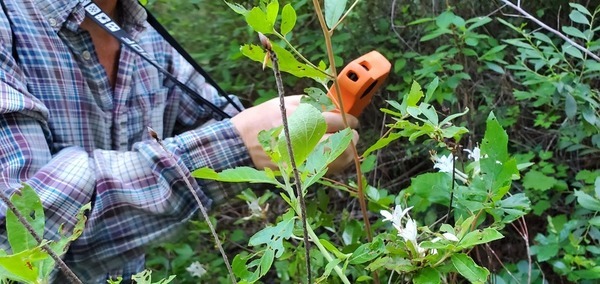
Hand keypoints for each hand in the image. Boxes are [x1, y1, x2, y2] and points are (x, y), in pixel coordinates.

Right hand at [231, 95, 358, 172]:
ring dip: (348, 153)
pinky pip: (324, 170)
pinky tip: (335, 157)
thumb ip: (311, 104)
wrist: (239, 143)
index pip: (337, 121)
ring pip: (337, 161)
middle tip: (354, 133)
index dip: (350, 120)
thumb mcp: (284, 103)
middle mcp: (305, 140)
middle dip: (352, 138)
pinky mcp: (298, 171)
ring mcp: (302, 158)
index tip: (352, 120)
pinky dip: (335, 164)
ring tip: (349, 146)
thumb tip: (333, 106)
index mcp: (302, 119)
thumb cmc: (261, 119)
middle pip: (342, 143)